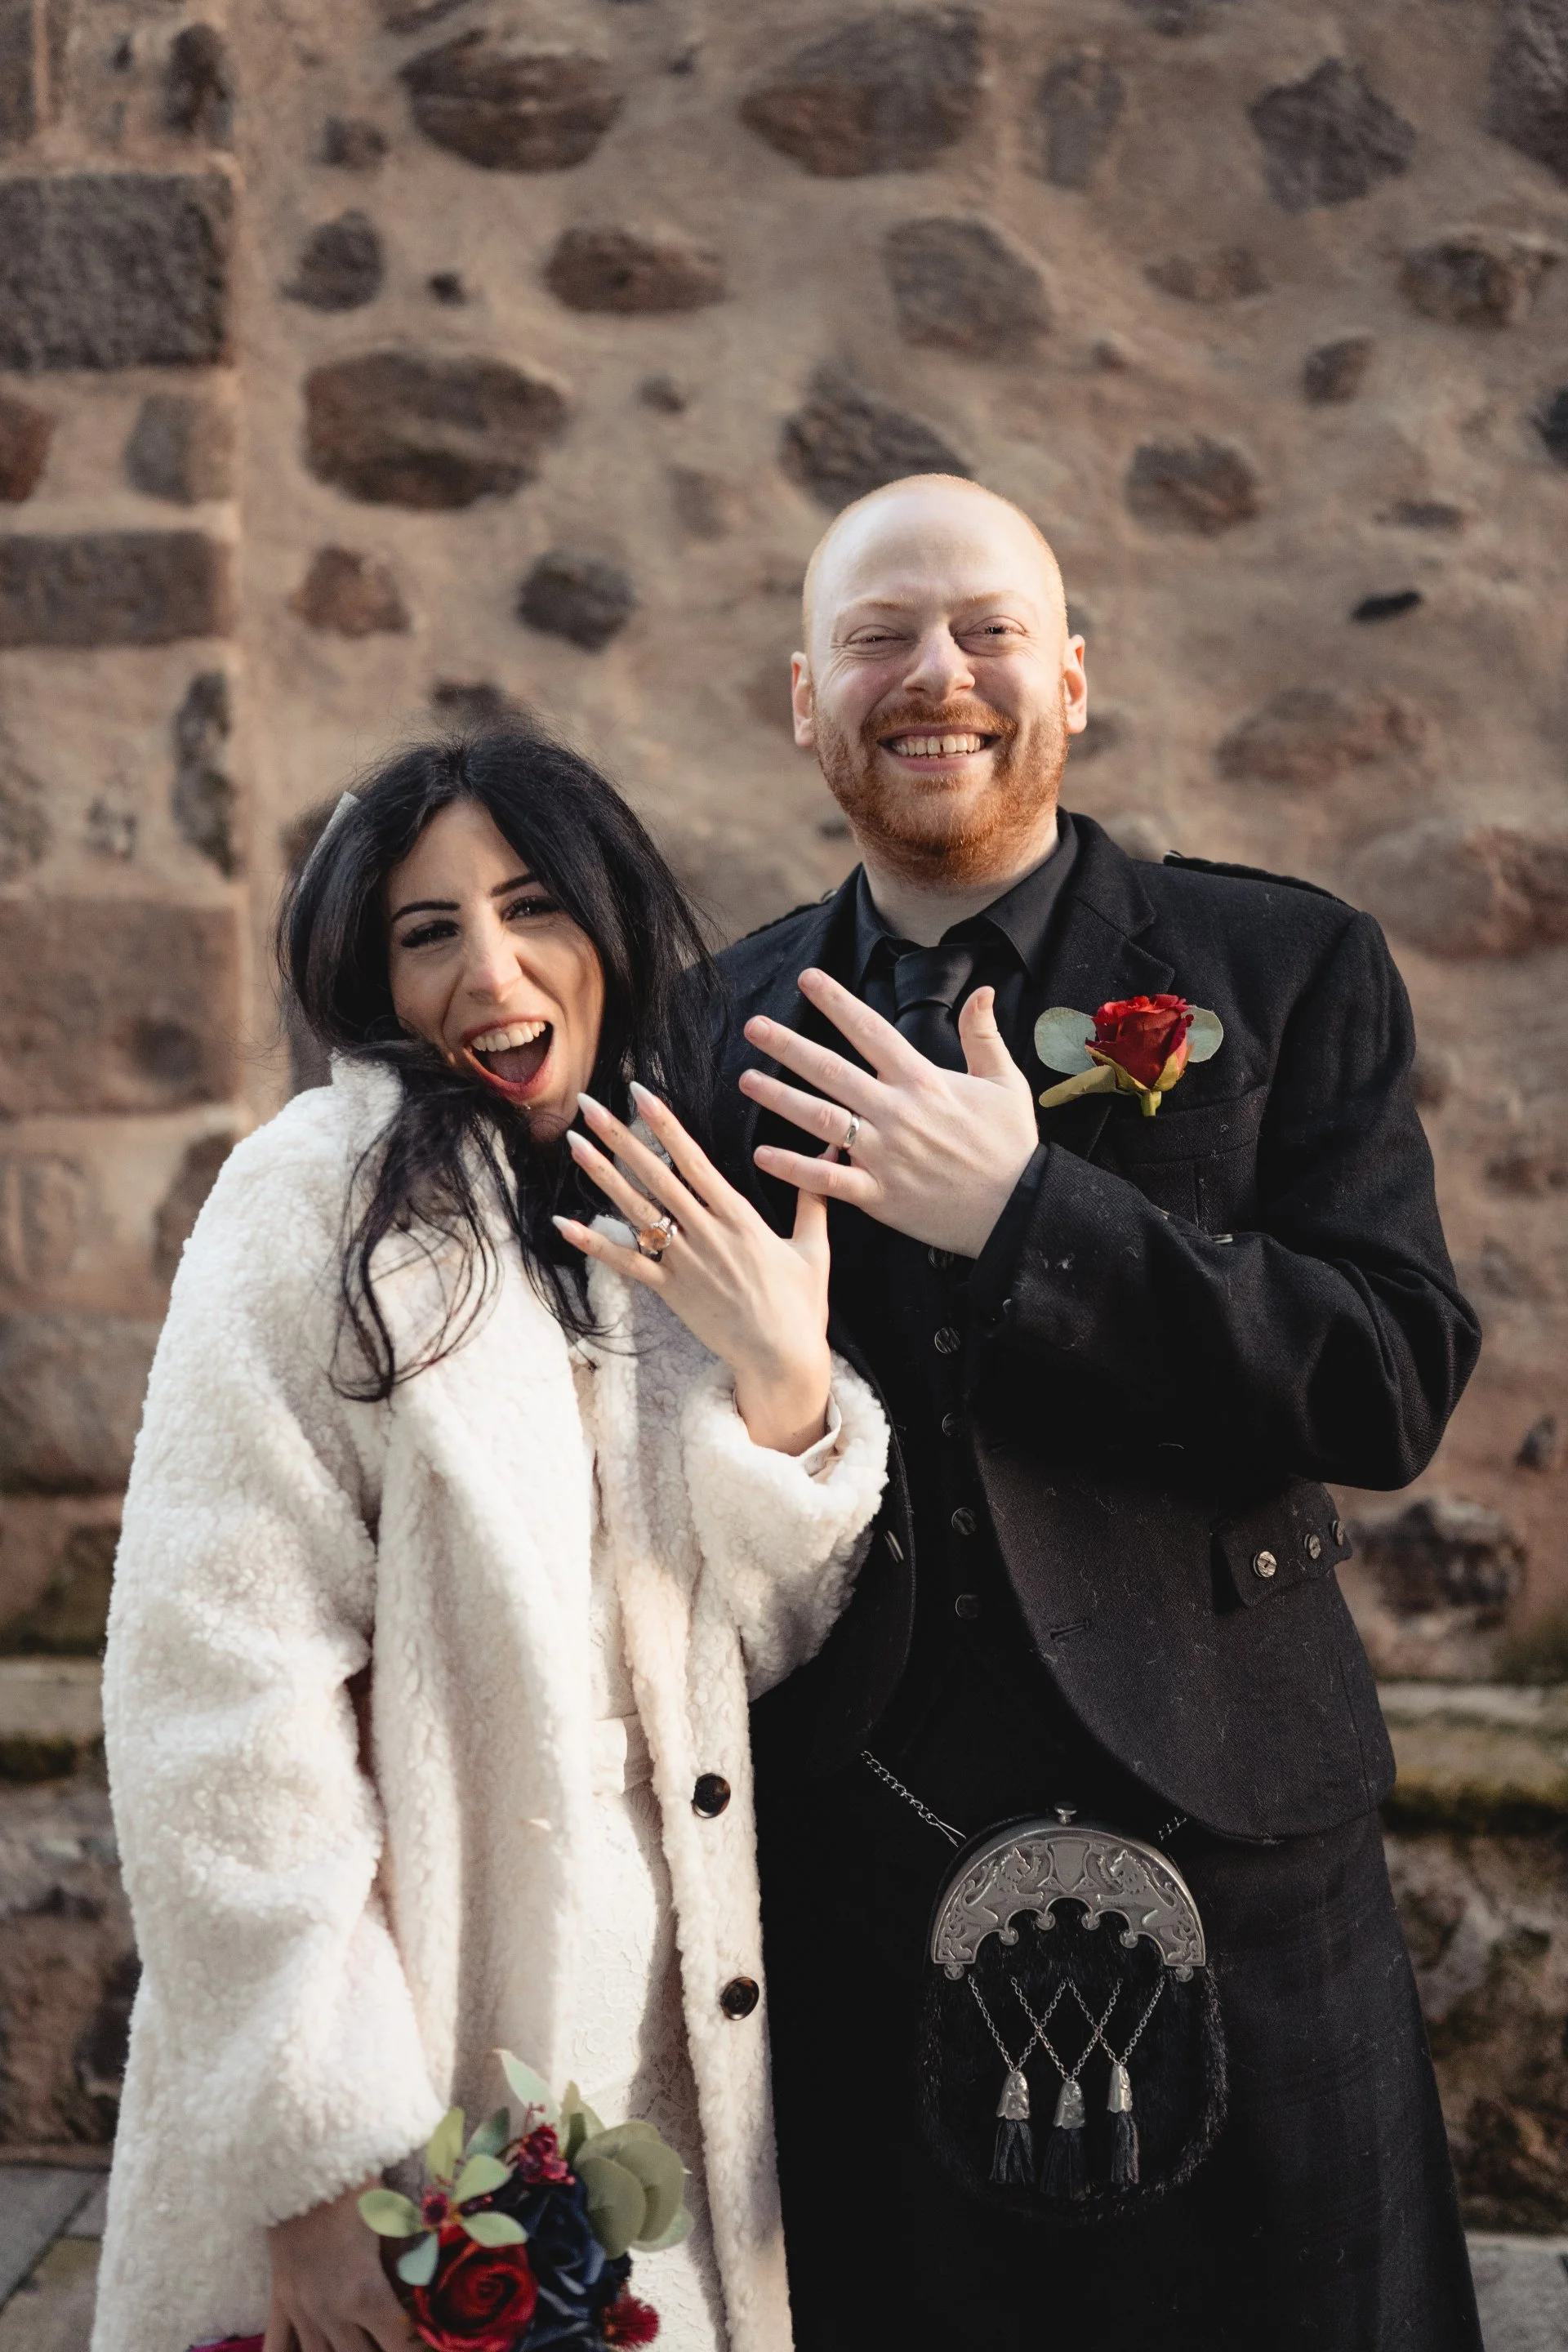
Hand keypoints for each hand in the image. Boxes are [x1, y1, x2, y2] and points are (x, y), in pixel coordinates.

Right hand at [264, 2179, 416, 2351]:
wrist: (300, 2165)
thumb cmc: (354, 2186)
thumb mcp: (392, 2220)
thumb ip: (407, 2258)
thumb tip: (424, 2282)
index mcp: (366, 2295)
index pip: (399, 2345)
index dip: (416, 2349)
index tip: (434, 2349)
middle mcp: (332, 2314)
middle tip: (394, 2341)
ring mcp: (301, 2311)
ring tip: (362, 2345)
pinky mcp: (280, 2300)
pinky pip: (277, 2347)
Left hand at [556, 1082, 832, 1456]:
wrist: (781, 1360)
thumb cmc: (801, 1306)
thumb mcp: (814, 1248)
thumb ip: (813, 1197)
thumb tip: (835, 1150)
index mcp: (739, 1217)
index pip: (693, 1160)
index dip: (664, 1124)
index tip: (640, 1092)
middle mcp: (705, 1234)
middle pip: (654, 1176)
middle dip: (620, 1137)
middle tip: (589, 1104)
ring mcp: (684, 1263)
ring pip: (635, 1212)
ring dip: (602, 1176)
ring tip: (574, 1144)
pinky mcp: (670, 1293)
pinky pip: (625, 1264)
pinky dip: (593, 1244)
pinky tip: (563, 1223)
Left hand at [740, 969, 1039, 1258]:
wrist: (1018, 1211)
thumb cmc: (1012, 1147)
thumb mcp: (1007, 1084)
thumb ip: (983, 1036)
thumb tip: (983, 991)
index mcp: (923, 1081)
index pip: (871, 1031)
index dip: (837, 1002)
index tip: (807, 979)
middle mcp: (896, 1113)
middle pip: (831, 1070)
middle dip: (788, 1046)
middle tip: (753, 1027)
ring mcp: (883, 1155)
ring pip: (820, 1119)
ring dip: (779, 1099)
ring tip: (746, 1080)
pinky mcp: (878, 1195)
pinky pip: (827, 1179)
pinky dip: (794, 1167)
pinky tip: (762, 1153)